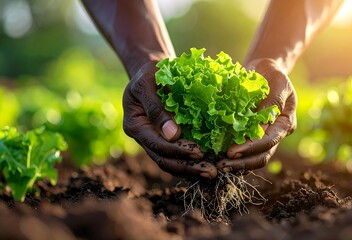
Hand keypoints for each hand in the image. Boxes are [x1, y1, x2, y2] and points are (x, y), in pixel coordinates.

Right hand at [122, 61, 216, 178]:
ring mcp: (154, 140)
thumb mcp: (149, 84)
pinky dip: (191, 163)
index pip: (156, 145)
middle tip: (211, 172)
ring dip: (191, 170)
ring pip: (170, 162)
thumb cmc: (150, 73)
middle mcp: (144, 137)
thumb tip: (172, 135)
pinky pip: (177, 156)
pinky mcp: (166, 139)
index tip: (199, 152)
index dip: (177, 151)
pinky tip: (207, 165)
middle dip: (187, 167)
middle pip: (164, 160)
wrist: (152, 70)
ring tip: (212, 173)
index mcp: (135, 125)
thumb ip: (157, 108)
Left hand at [216, 58, 296, 172]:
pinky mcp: (252, 136)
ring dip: (237, 165)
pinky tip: (219, 159)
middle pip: (261, 156)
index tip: (231, 152)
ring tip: (219, 166)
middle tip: (222, 165)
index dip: (250, 148)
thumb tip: (262, 124)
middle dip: (242, 163)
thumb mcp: (278, 82)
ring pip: (253, 158)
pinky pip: (245, 152)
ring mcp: (264, 137)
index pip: (268, 141)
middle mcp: (276, 134)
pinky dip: (234, 158)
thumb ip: (273, 102)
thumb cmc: (272, 75)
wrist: (264, 71)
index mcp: (284, 123)